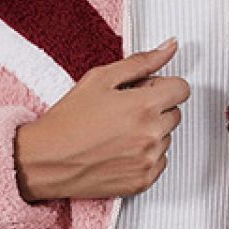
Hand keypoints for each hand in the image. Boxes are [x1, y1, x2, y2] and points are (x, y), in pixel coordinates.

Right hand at [13, 38, 188, 202]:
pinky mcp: (143, 181)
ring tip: (117, 132)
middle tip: (123, 110)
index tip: (145, 89)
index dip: (162, 85)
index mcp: (144, 106)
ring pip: (166, 138)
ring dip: (150, 132)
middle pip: (174, 113)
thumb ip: (141, 62)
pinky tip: (119, 150)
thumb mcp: (100, 78)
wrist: (46, 160)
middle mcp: (151, 135)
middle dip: (155, 108)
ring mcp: (148, 160)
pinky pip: (159, 162)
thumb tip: (170, 47)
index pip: (182, 89)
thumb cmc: (68, 119)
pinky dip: (144, 156)